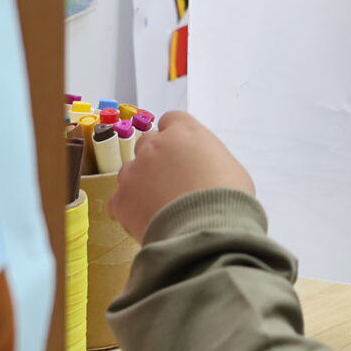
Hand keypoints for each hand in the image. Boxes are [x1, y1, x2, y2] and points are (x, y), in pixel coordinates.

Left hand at [109, 109, 255, 241]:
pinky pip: (120, 200)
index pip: (172, 120)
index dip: (177, 136)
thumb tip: (202, 170)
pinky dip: (131, 208)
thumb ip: (209, 160)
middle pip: (148, 142)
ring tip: (160, 203)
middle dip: (157, 157)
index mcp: (186, 132)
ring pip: (131, 170)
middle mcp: (155, 145)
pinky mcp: (120, 198)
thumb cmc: (227, 198)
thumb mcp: (230, 168)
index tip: (183, 151)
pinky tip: (148, 219)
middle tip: (172, 178)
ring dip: (142, 181)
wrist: (206, 229)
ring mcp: (133, 171)